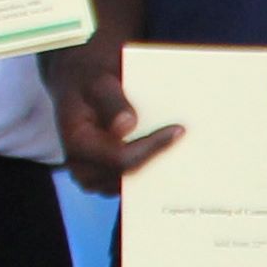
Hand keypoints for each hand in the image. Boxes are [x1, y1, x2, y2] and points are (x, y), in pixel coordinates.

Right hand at [45, 38, 172, 192]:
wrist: (80, 86)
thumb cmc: (91, 81)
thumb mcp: (100, 81)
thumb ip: (112, 102)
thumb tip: (126, 127)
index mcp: (77, 143)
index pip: (121, 158)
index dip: (152, 147)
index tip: (179, 130)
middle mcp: (82, 168)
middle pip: (130, 175)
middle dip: (159, 161)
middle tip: (190, 144)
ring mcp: (96, 178)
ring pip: (135, 185)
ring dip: (159, 169)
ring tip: (185, 149)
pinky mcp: (109, 179)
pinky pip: (136, 183)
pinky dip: (154, 170)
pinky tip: (174, 154)